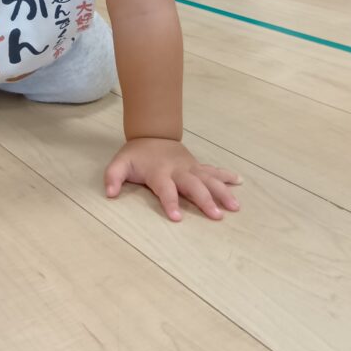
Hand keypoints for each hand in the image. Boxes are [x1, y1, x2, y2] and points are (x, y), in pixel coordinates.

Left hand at [104, 137, 241, 221]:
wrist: (152, 133)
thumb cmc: (136, 155)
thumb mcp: (119, 164)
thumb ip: (113, 177)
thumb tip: (110, 194)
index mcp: (159, 172)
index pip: (165, 189)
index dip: (170, 203)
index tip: (177, 218)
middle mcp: (178, 170)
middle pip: (193, 186)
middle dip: (205, 200)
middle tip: (216, 215)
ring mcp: (190, 167)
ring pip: (209, 179)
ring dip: (222, 192)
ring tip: (234, 206)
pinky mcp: (197, 166)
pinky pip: (214, 171)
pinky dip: (227, 176)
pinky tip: (239, 182)